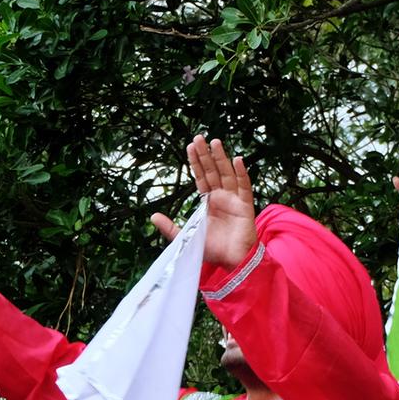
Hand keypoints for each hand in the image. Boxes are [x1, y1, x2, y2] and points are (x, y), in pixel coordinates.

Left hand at [152, 135, 256, 265]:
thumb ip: (171, 227)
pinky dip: (242, 173)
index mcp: (208, 203)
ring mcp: (234, 201)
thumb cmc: (213, 251)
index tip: (191, 146)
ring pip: (227, 174)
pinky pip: (244, 187)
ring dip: (222, 158)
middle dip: (206, 155)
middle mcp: (221, 198)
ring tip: (216, 142)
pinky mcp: (246, 206)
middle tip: (199, 137)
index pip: (201, 178)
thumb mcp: (187, 238)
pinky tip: (238, 160)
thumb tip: (153, 216)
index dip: (196, 162)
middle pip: (212, 172)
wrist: (232, 263)